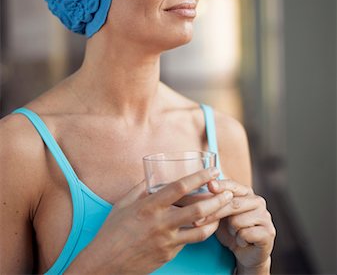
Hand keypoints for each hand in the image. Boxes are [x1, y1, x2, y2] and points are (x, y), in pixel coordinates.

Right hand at [66, 168, 233, 274]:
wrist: (106, 264)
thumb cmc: (112, 231)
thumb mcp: (123, 204)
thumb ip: (141, 188)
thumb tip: (152, 175)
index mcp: (149, 206)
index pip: (180, 187)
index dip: (199, 177)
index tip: (213, 170)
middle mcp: (161, 223)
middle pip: (198, 209)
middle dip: (217, 199)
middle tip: (229, 191)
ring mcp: (167, 241)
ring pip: (200, 229)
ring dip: (216, 218)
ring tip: (225, 209)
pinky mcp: (169, 254)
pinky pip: (189, 241)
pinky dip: (201, 231)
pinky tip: (208, 225)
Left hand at [195, 179, 275, 273]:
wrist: (246, 253)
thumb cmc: (230, 230)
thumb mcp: (220, 214)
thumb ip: (215, 202)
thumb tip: (203, 190)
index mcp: (247, 192)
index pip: (232, 185)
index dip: (221, 185)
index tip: (209, 185)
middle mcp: (258, 201)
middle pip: (232, 204)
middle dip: (214, 214)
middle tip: (197, 222)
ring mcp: (265, 216)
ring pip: (237, 221)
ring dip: (230, 231)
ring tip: (234, 233)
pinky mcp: (269, 232)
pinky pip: (245, 234)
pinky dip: (239, 240)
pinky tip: (243, 241)